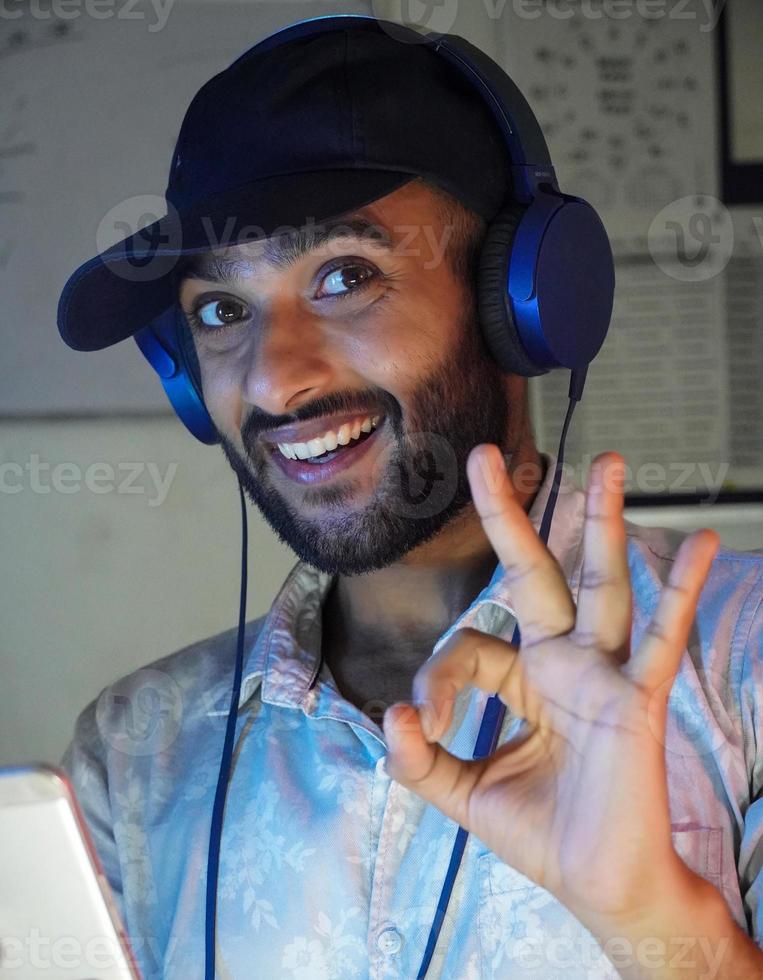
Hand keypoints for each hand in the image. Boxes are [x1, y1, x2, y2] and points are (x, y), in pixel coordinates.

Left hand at [382, 447, 718, 929]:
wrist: (602, 886)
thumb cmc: (543, 836)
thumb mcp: (465, 794)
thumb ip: (421, 759)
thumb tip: (391, 715)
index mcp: (524, 678)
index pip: (471, 643)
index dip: (438, 677)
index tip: (426, 724)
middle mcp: (564, 663)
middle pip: (537, 573)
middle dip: (513, 516)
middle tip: (486, 456)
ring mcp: (603, 675)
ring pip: (602, 585)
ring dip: (604, 522)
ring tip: (609, 462)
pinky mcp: (637, 701)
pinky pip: (661, 641)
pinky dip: (680, 592)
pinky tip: (700, 543)